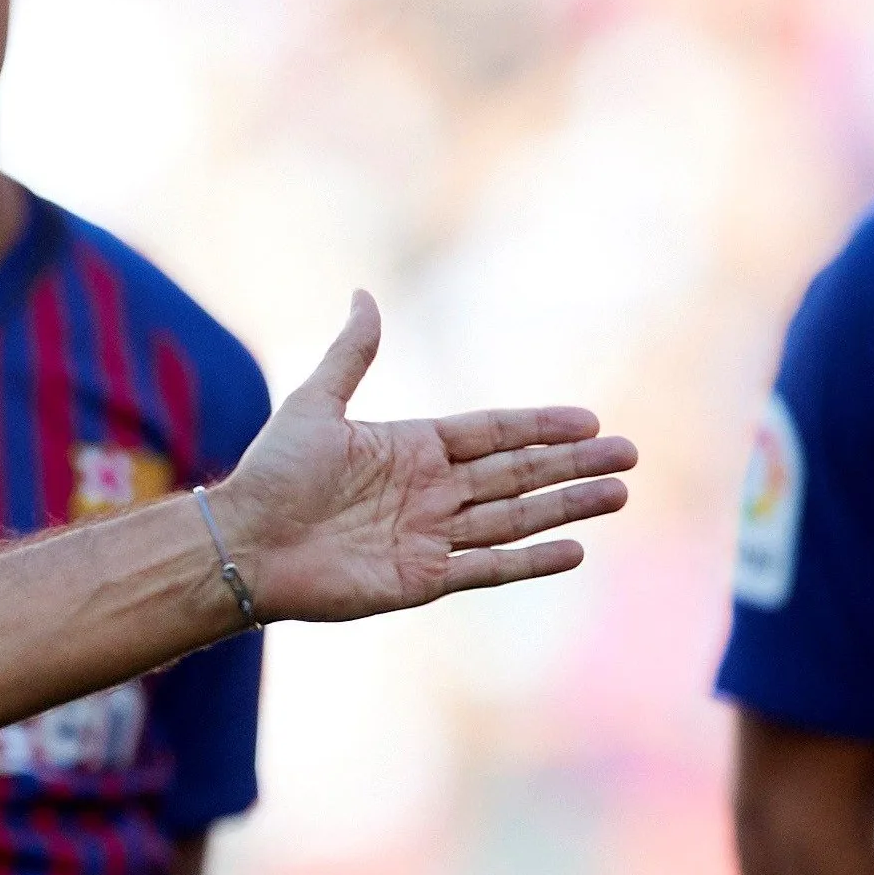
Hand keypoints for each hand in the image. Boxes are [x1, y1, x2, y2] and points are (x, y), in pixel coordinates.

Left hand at [199, 294, 633, 621]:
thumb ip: (350, 354)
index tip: (589, 419)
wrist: (244, 544)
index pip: (493, 432)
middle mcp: (429, 491)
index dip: (541, 426)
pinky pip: (487, 567)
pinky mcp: (422, 579)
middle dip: (573, 463)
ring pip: (515, 517)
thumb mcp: (314, 404)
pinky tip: (574, 550)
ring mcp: (429, 536)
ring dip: (567, 505)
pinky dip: (530, 560)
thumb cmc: (271, 474)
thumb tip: (363, 295)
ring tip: (619, 494)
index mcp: (411, 448)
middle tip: (629, 454)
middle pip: (518, 473)